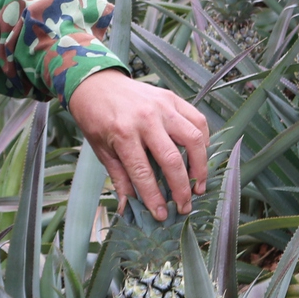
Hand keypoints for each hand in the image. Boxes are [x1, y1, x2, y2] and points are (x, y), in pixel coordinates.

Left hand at [69, 70, 209, 220]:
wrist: (96, 83)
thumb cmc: (96, 117)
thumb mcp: (101, 150)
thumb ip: (119, 178)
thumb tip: (128, 207)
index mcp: (123, 134)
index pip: (143, 173)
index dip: (155, 197)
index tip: (162, 214)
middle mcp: (145, 119)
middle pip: (172, 159)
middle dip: (182, 188)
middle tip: (185, 206)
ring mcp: (162, 106)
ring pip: (192, 138)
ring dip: (199, 166)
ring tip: (198, 184)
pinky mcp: (172, 98)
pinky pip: (196, 119)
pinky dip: (203, 140)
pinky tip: (199, 156)